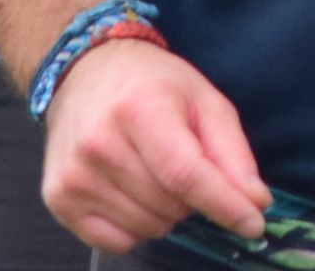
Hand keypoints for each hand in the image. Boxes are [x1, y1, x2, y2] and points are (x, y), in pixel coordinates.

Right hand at [40, 38, 271, 253]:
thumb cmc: (153, 84)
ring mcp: (74, 175)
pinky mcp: (58, 198)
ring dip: (164, 212)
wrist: (84, 71)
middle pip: (169, 205)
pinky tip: (131, 192)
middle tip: (182, 165)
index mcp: (139, 108)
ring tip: (153, 173)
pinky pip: (116, 242)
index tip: (253, 223)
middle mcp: (98, 143)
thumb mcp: (204, 101)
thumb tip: (256, 203)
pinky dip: (135, 228)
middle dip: (191, 199)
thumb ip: (233, 153)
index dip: (224, 204)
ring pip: (146, 228)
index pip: (185, 174)